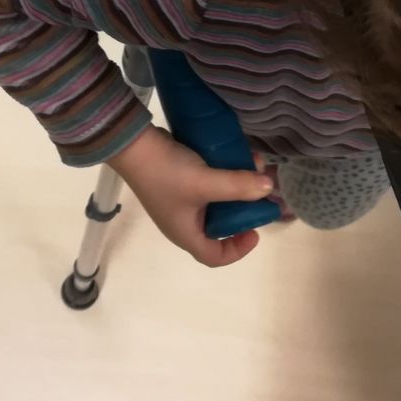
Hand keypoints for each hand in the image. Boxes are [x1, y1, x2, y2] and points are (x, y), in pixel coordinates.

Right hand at [109, 124, 274, 267]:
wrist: (132, 143)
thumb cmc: (167, 172)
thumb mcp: (206, 182)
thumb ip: (238, 186)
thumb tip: (268, 189)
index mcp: (185, 233)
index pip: (214, 256)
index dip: (238, 250)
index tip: (255, 231)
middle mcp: (182, 221)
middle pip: (218, 228)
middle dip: (242, 211)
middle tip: (256, 192)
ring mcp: (179, 200)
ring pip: (214, 203)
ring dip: (235, 188)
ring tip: (251, 167)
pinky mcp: (178, 181)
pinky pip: (206, 185)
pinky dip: (222, 175)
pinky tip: (233, 156)